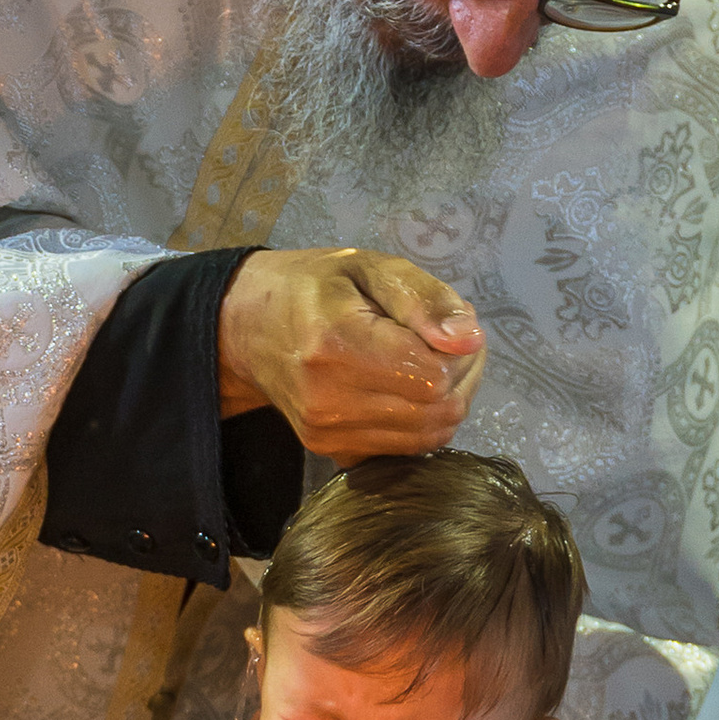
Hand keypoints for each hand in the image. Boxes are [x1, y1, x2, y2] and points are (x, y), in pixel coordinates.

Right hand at [217, 246, 484, 458]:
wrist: (249, 327)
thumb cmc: (313, 286)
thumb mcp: (370, 267)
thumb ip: (424, 299)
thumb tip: (469, 340)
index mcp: (338, 344)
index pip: (435, 375)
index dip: (457, 353)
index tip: (444, 328)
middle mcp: (329, 399)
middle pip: (438, 411)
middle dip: (459, 378)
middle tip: (444, 344)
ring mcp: (327, 433)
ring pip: (428, 437)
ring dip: (445, 402)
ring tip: (427, 364)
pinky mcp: (331, 452)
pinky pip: (405, 449)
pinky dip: (420, 422)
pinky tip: (404, 390)